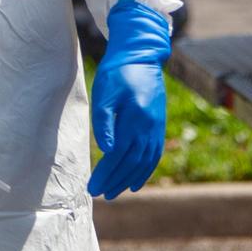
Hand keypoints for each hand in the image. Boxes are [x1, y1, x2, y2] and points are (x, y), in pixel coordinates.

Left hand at [88, 2, 171, 199]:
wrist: (141, 55)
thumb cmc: (117, 71)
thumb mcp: (105, 92)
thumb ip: (104, 121)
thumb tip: (106, 150)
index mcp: (136, 118)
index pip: (119, 154)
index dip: (106, 173)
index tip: (93, 187)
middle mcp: (150, 125)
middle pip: (132, 162)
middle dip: (116, 180)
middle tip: (100, 194)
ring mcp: (157, 126)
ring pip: (145, 160)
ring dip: (129, 179)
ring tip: (115, 192)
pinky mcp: (158, 124)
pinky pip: (154, 153)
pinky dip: (145, 170)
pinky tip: (136, 182)